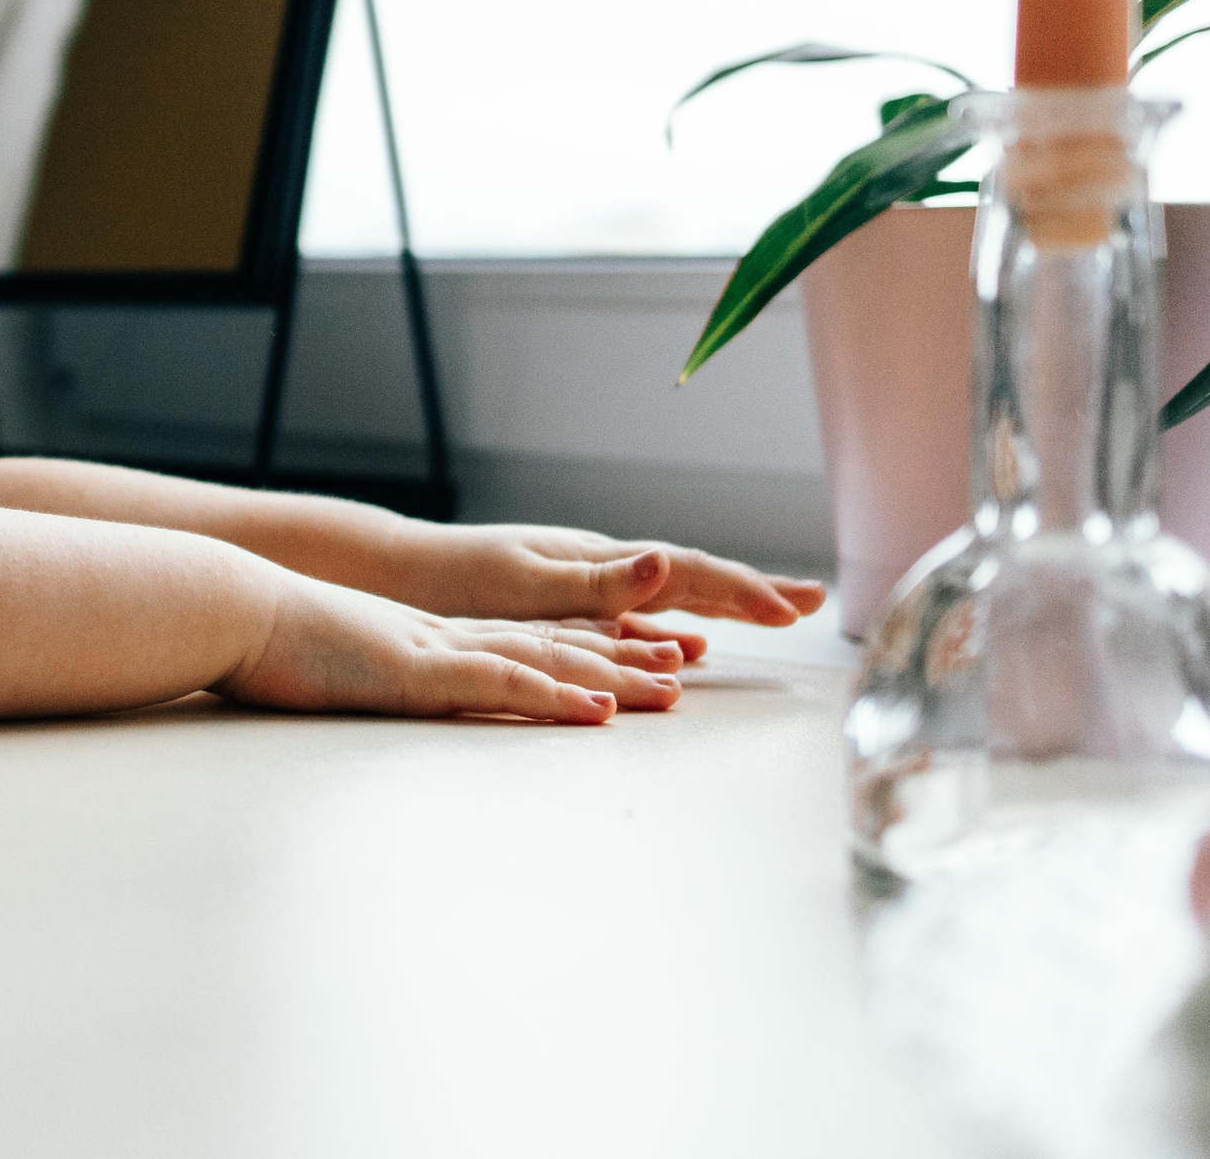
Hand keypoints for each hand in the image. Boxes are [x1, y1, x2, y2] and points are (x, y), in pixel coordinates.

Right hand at [216, 577, 685, 723]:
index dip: (581, 649)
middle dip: (621, 660)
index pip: (522, 642)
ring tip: (670, 691)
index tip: (630, 657)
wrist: (230, 608)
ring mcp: (435, 651)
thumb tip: (365, 684)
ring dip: (611, 677)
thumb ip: (362, 672)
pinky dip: (553, 696)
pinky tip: (596, 711)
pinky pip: (498, 685)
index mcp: (427, 640)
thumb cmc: (266, 641)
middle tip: (682, 671)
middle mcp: (444, 639)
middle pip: (550, 648)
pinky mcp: (416, 673)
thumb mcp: (331, 663)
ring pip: (544, 662)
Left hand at [387, 522, 825, 634]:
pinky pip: (633, 623)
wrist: (397, 576)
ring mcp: (582, 587)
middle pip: (691, 577)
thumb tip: (668, 562)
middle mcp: (597, 568)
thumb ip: (597, 580)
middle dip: (751, 590)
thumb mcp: (526, 582)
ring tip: (768, 616)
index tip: (797, 606)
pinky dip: (669, 633)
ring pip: (669, 598)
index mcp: (598, 559)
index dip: (745, 588)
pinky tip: (685, 650)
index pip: (690, 569)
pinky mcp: (560, 610)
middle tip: (812, 600)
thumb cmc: (453, 580)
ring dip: (720, 609)